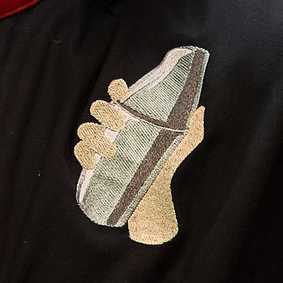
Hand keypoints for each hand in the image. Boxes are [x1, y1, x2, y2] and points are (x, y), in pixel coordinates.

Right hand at [73, 64, 205, 246]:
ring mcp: (103, 144)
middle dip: (105, 113)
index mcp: (131, 117)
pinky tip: (92, 162)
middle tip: (119, 123)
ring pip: (87, 130)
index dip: (116, 88)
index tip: (121, 90)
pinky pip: (81, 153)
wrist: (158, 193)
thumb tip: (201, 108)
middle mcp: (114, 127)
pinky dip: (82, 155)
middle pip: (99, 109)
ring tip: (111, 149)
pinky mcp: (97, 164)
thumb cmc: (168, 162)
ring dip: (94, 136)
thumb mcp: (183, 143)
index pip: (118, 94)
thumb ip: (193, 124)